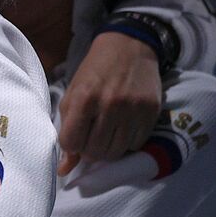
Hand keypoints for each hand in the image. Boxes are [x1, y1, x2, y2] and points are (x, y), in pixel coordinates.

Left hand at [57, 31, 162, 174]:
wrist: (129, 46)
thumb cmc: (94, 73)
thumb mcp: (74, 95)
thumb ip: (67, 130)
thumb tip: (64, 170)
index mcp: (84, 98)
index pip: (71, 143)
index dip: (71, 145)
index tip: (74, 137)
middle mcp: (110, 104)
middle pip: (95, 152)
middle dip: (89, 151)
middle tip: (90, 138)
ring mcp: (133, 109)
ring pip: (116, 152)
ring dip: (108, 150)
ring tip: (105, 134)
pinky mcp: (151, 111)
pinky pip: (136, 144)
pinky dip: (127, 143)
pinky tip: (122, 128)